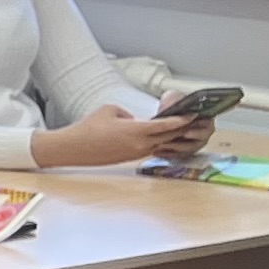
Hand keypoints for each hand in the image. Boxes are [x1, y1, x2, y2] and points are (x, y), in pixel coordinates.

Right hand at [36, 106, 202, 168]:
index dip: (182, 119)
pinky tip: (162, 138)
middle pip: (169, 137)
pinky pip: (151, 148)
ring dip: (172, 137)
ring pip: (162, 144)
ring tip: (183, 129)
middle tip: (195, 121)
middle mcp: (140, 144)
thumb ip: (129, 114)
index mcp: (136, 131)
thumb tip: (136, 121)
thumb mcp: (110, 110)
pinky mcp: (130, 157)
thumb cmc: (88, 127)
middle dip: (183, 129)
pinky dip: (160, 143)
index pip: (167, 125)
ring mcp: (136, 153)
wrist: (73, 148)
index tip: (194, 114)